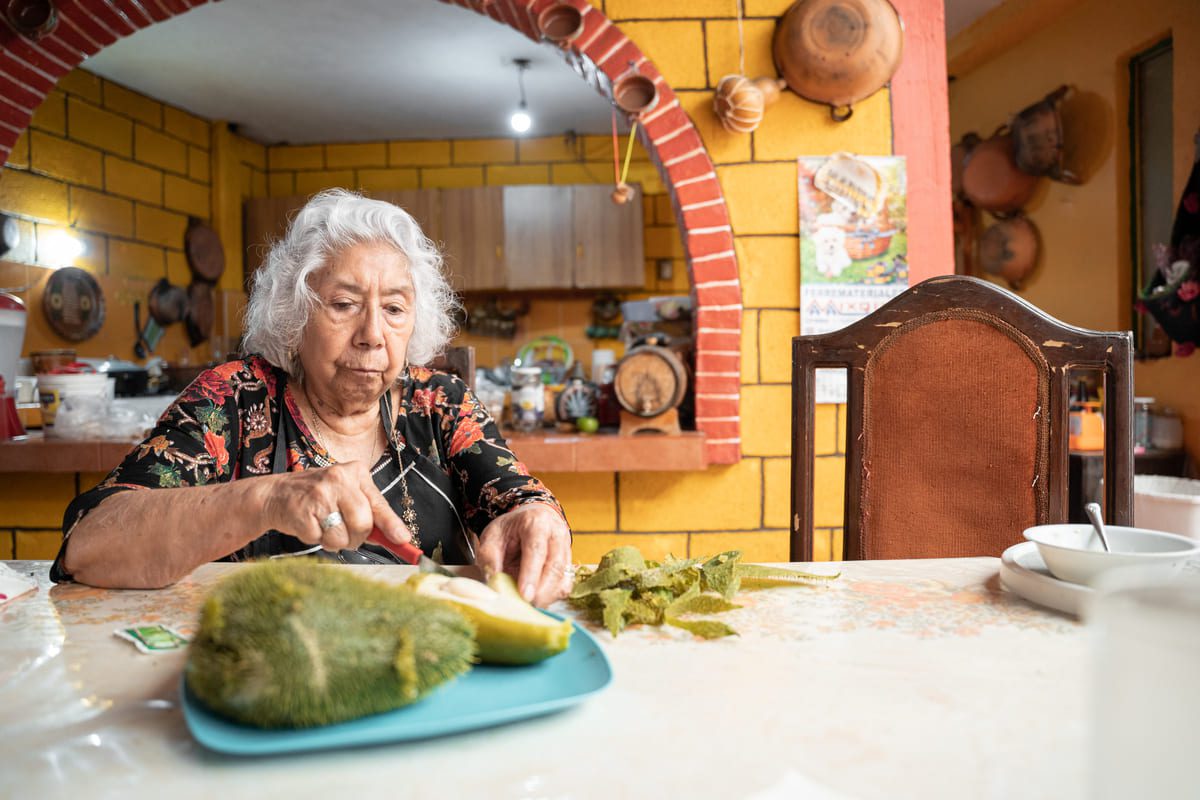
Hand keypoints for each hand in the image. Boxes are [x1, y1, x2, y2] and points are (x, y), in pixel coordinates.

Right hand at [257, 463, 410, 551]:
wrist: (276, 494)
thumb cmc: (318, 496)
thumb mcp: (348, 494)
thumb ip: (371, 513)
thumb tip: (397, 537)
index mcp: (355, 473)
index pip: (378, 503)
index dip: (391, 525)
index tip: (403, 539)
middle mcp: (339, 479)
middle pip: (363, 523)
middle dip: (357, 537)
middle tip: (345, 530)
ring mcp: (319, 495)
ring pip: (343, 537)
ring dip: (336, 541)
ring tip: (324, 525)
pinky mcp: (302, 513)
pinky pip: (321, 541)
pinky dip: (317, 539)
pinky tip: (310, 524)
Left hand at [476, 503, 572, 606]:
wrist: (531, 519)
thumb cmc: (510, 529)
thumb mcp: (492, 536)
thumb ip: (489, 558)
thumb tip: (494, 584)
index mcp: (536, 523)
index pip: (536, 550)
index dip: (531, 574)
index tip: (525, 596)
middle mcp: (557, 534)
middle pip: (555, 566)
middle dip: (542, 591)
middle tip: (526, 606)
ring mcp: (566, 549)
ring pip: (563, 578)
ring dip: (547, 596)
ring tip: (529, 605)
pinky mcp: (569, 564)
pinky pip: (566, 585)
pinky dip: (553, 596)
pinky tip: (538, 598)